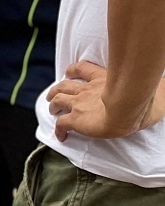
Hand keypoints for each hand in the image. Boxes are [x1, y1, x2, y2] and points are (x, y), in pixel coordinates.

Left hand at [47, 61, 164, 140]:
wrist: (129, 107)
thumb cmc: (142, 98)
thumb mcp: (145, 88)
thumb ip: (147, 89)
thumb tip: (161, 93)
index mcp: (102, 78)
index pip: (83, 68)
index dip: (74, 70)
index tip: (69, 74)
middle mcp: (87, 89)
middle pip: (64, 84)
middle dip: (57, 88)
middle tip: (53, 94)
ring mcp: (79, 104)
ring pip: (58, 99)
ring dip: (52, 103)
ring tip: (51, 108)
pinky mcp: (75, 119)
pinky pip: (61, 124)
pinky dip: (58, 130)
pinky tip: (60, 136)